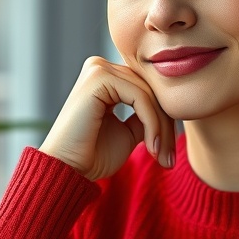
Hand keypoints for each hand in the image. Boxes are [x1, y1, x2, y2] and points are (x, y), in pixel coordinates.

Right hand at [39, 56, 175, 180]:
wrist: (67, 170)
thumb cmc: (93, 155)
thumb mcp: (129, 132)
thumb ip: (146, 116)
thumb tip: (171, 111)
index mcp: (106, 77)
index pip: (147, 90)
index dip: (164, 120)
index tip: (170, 153)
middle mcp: (101, 67)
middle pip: (150, 90)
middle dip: (166, 125)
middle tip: (170, 159)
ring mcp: (98, 69)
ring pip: (149, 94)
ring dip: (162, 128)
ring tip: (163, 157)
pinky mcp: (99, 78)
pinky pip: (140, 97)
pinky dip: (152, 123)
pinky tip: (152, 146)